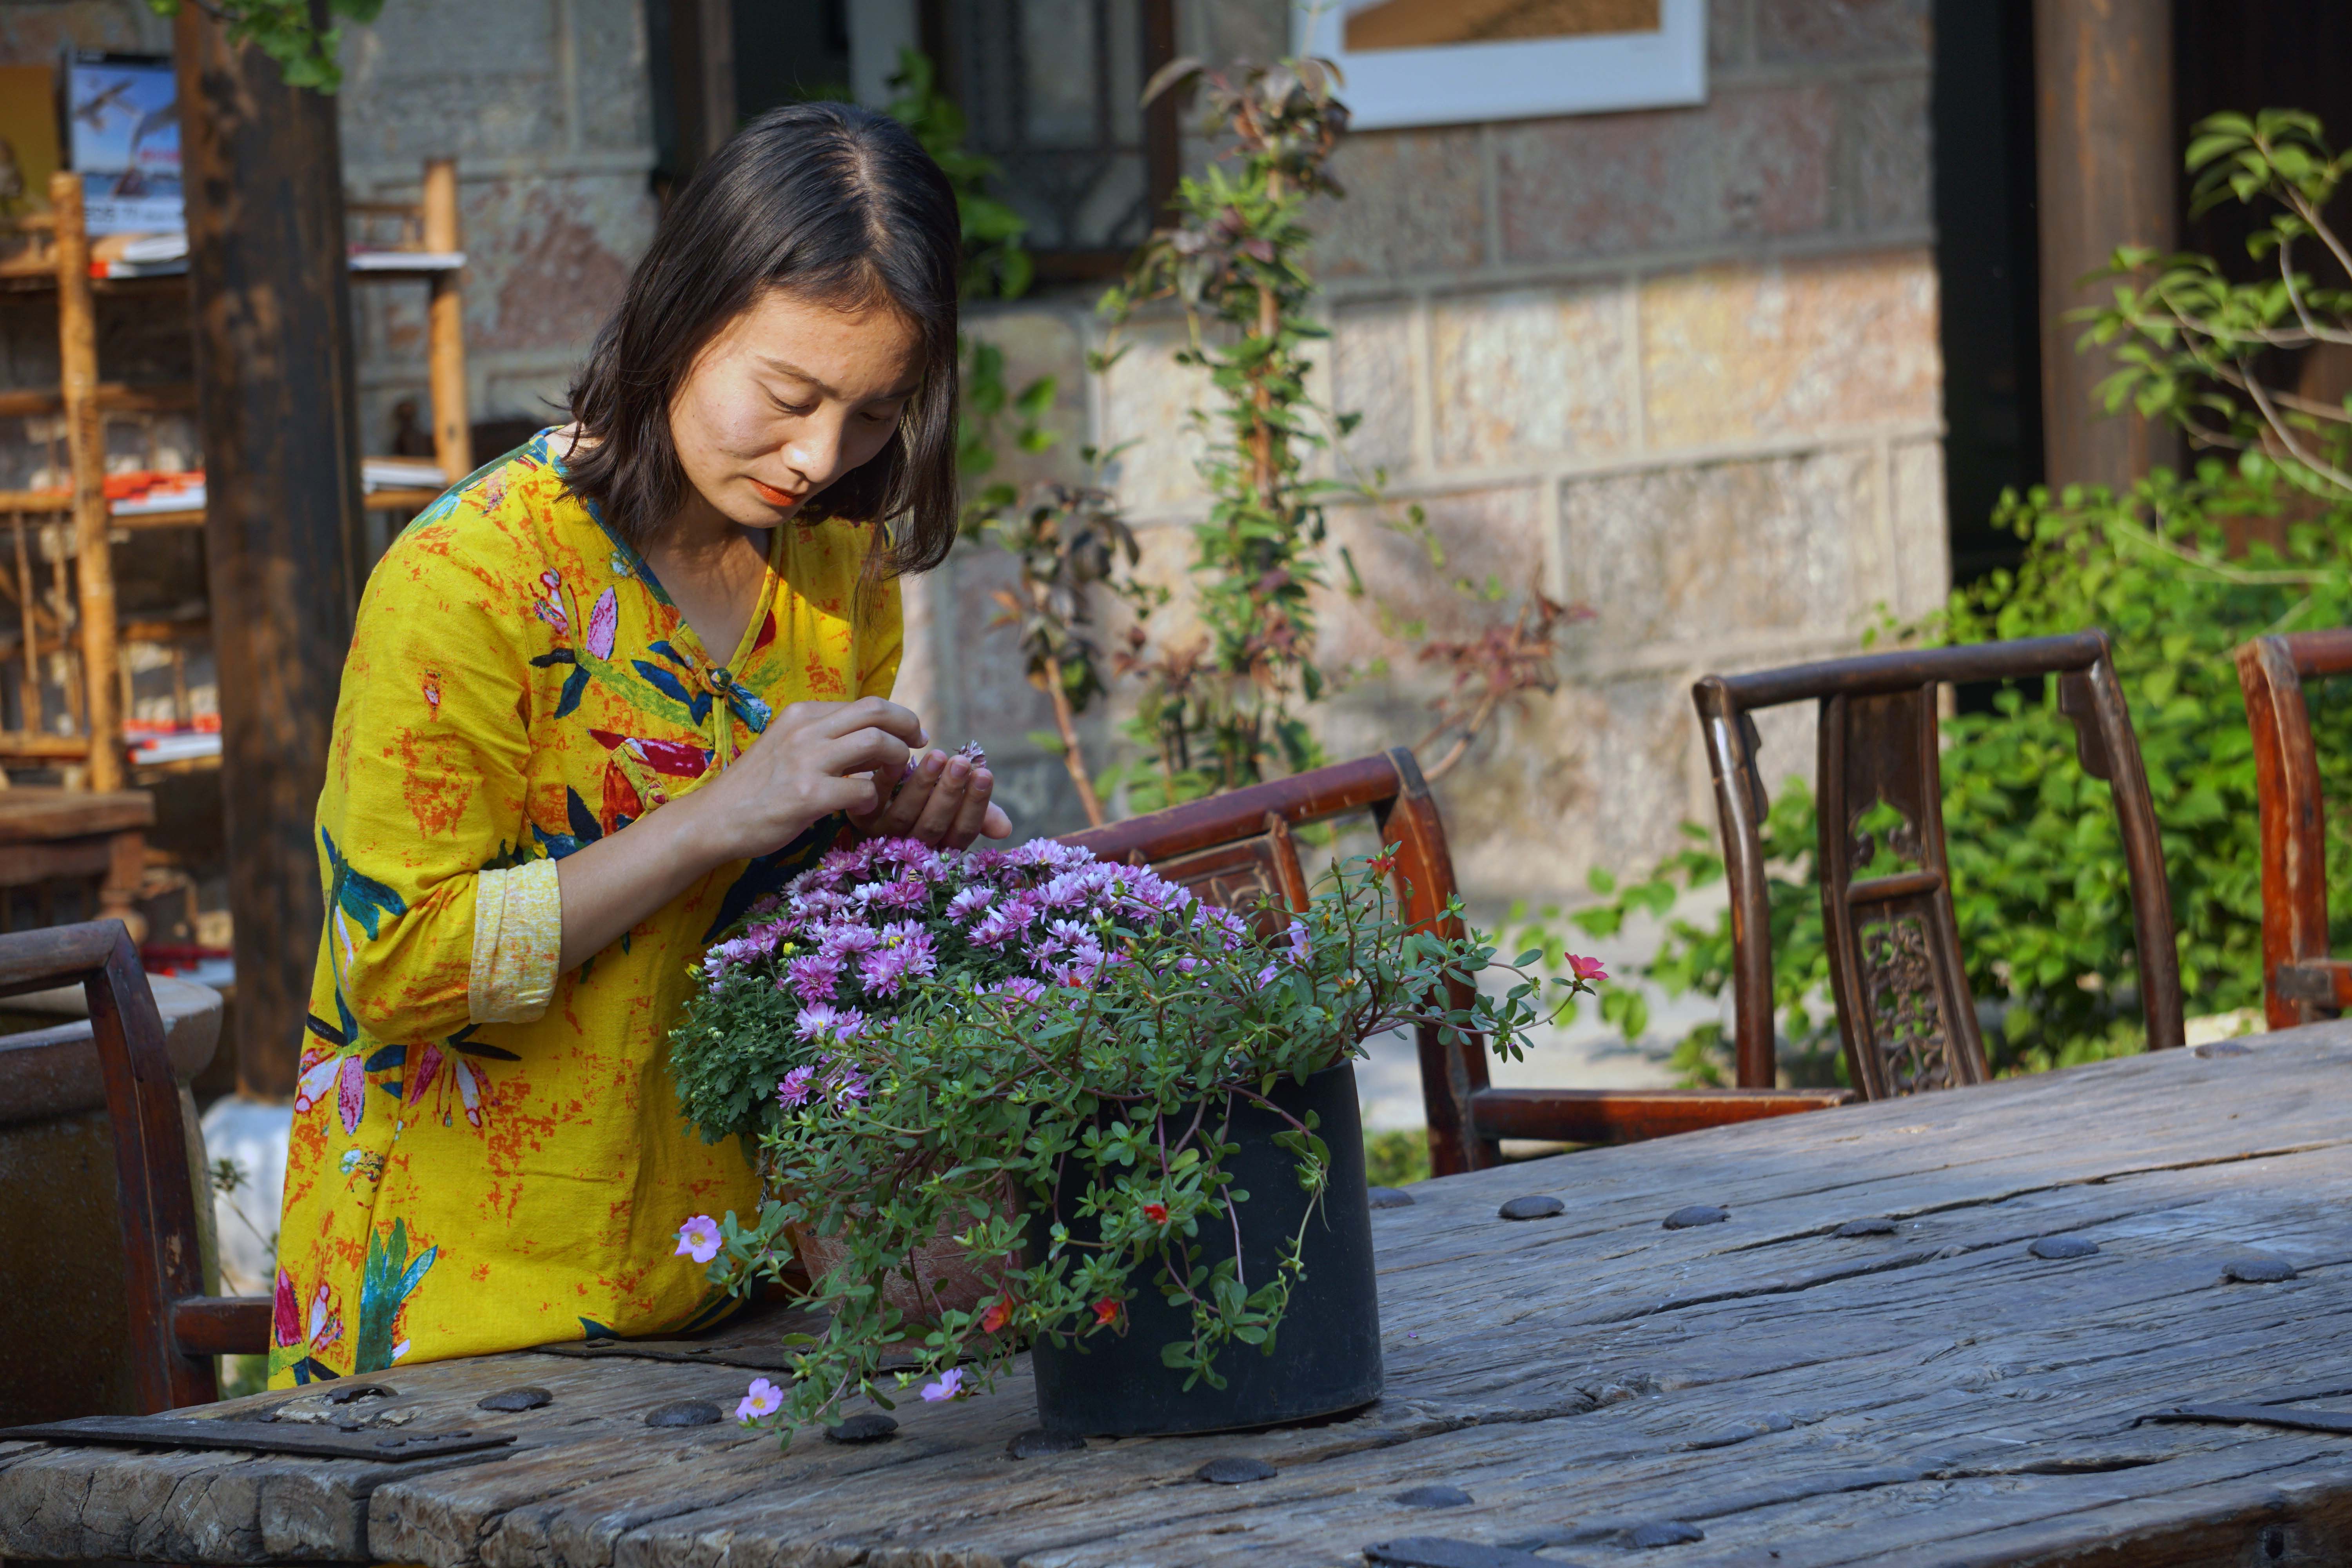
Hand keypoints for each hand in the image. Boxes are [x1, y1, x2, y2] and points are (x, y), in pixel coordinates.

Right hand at [681, 697, 927, 863]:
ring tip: (892, 778)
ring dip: (896, 760)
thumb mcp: (787, 745)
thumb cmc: (755, 787)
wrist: (714, 819)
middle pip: (877, 711)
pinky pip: (863, 789)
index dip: (898, 718)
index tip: (911, 735)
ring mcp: (806, 761)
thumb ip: (822, 736)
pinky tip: (864, 808)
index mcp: (803, 714)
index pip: (865, 704)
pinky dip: (873, 799)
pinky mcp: (808, 795)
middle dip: (908, 727)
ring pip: (876, 741)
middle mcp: (805, 729)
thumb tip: (868, 735)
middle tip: (919, 746)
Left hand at [848, 746, 1012, 849]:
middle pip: (933, 826)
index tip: (985, 773)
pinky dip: (889, 778)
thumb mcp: (957, 805)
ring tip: (938, 757)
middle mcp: (911, 848)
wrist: (881, 789)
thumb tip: (1005, 828)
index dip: (976, 806)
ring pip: (905, 814)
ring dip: (923, 785)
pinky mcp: (859, 816)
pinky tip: (902, 756)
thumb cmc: (930, 796)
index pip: (962, 834)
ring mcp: (882, 835)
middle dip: (950, 793)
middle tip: (961, 764)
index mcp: (940, 848)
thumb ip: (981, 813)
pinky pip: (875, 798)